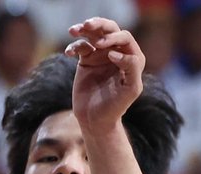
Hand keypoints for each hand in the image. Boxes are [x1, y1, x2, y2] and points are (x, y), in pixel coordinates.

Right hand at [67, 18, 145, 134]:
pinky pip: (80, 46)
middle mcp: (117, 54)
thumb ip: (131, 68)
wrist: (96, 120)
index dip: (116, 40)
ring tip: (75, 30)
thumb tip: (114, 52)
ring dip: (85, 29)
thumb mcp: (130, 90)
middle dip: (100, 25)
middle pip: (110, 29)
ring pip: (94, 34)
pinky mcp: (86, 61)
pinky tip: (68, 53)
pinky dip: (74, 46)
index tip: (108, 55)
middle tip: (88, 26)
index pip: (125, 38)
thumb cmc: (116, 107)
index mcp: (132, 59)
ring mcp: (101, 56)